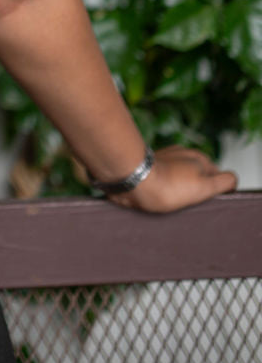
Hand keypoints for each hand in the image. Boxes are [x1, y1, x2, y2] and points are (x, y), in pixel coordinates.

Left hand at [111, 146, 237, 213]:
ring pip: (179, 181)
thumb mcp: (205, 185)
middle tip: (189, 207)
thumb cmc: (168, 186)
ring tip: (171, 206)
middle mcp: (182, 156)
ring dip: (177, 193)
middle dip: (195, 192)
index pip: (218, 177)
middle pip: (198, 178)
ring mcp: (164, 161)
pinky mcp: (148, 168)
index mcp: (198, 158)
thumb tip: (231, 180)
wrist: (130, 180)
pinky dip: (161, 191)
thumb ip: (223, 182)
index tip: (207, 203)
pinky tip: (157, 202)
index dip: (216, 192)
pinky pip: (161, 182)